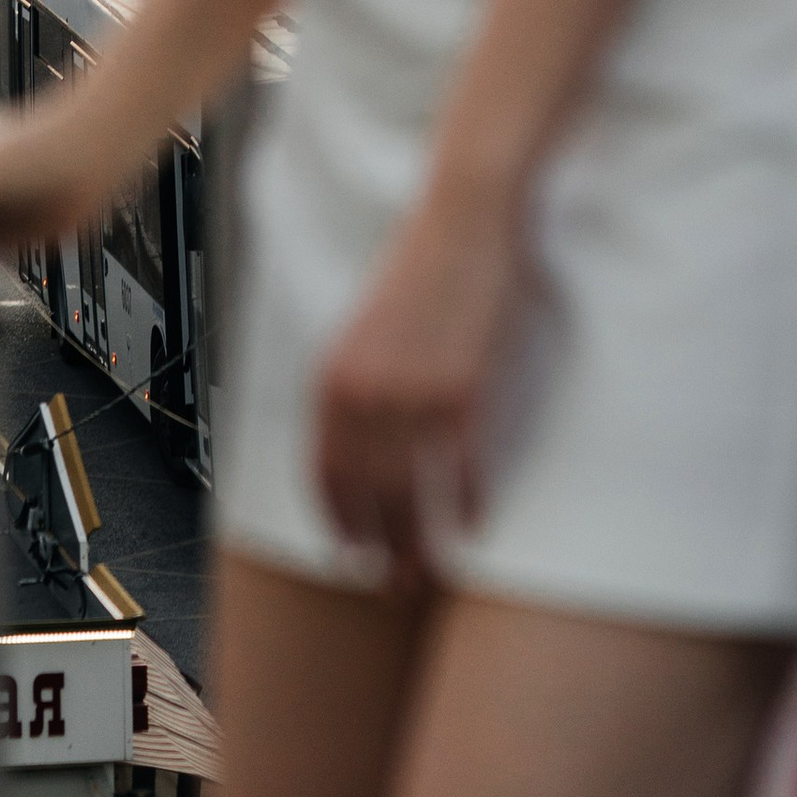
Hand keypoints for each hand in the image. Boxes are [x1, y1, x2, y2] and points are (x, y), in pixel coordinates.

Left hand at [312, 173, 527, 585]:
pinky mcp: (466, 391)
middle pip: (366, 497)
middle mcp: (366, 393)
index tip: (347, 552)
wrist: (465, 215)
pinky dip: (469, 505)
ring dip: (418, 543)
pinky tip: (474, 527)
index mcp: (333, 376)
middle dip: (377, 548)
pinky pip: (463, 470)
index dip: (335, 521)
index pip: (322, 473)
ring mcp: (416, 395)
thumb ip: (355, 384)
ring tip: (425, 572)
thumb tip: (356, 447)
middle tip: (389, 580)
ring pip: (411, 496)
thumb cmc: (421, 264)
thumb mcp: (366, 327)